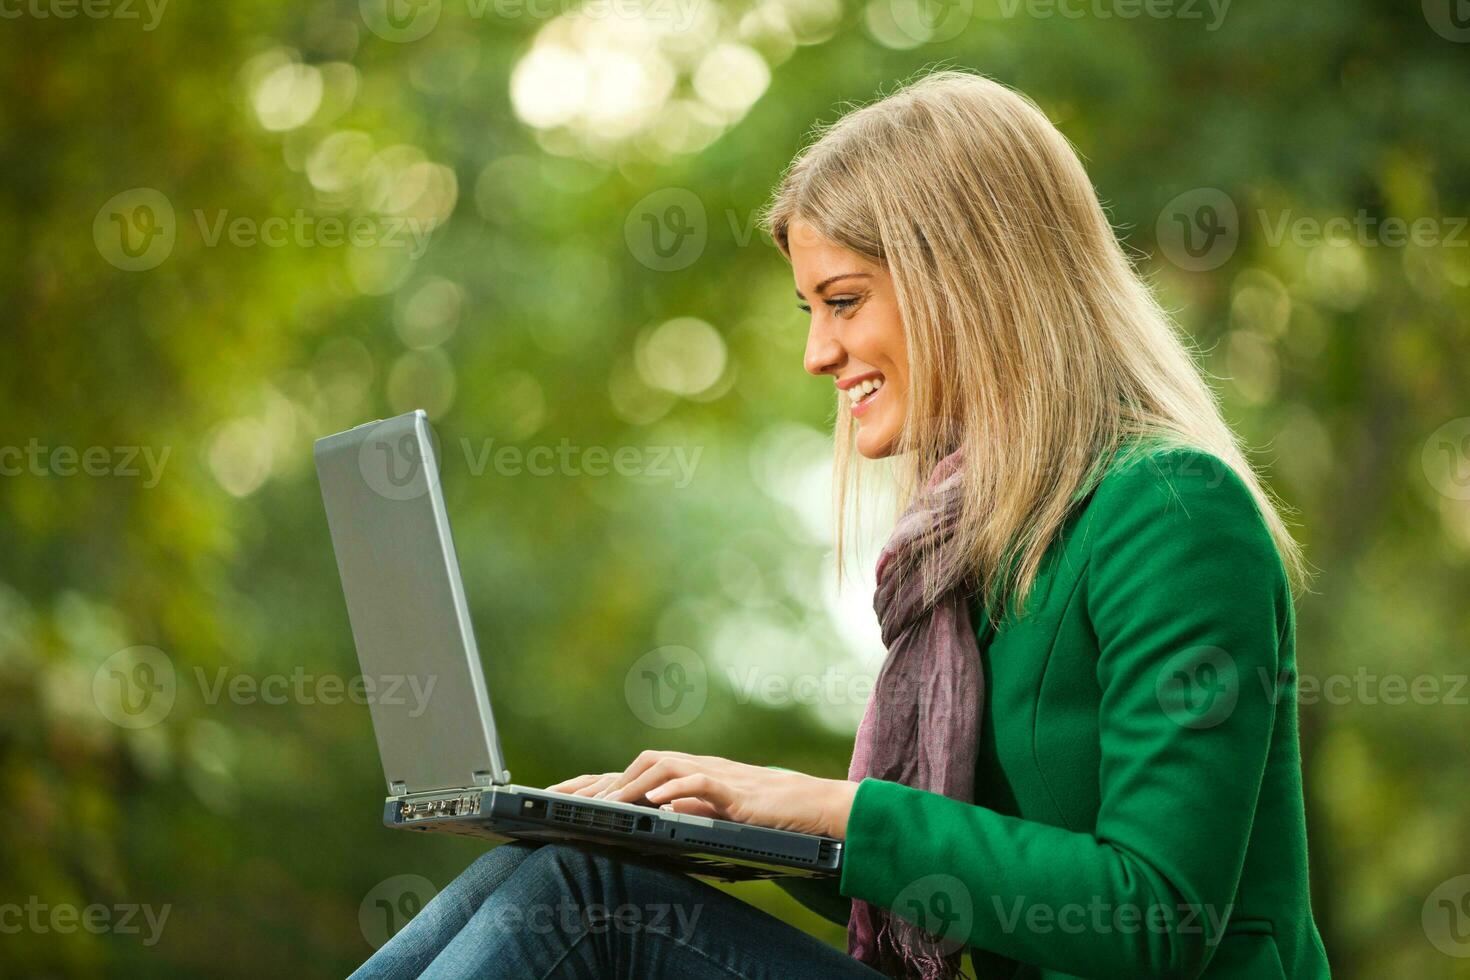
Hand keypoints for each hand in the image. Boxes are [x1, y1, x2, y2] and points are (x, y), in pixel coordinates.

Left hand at [548, 751, 858, 839]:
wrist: (818, 808)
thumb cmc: (771, 814)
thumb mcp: (719, 815)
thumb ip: (689, 809)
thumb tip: (654, 811)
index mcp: (691, 776)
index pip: (635, 774)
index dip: (596, 783)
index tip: (557, 794)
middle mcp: (699, 769)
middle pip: (639, 764)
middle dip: (598, 782)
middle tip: (560, 798)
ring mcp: (719, 776)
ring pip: (664, 767)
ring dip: (629, 784)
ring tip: (602, 803)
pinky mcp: (739, 791)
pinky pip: (703, 781)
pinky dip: (678, 787)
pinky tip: (656, 798)